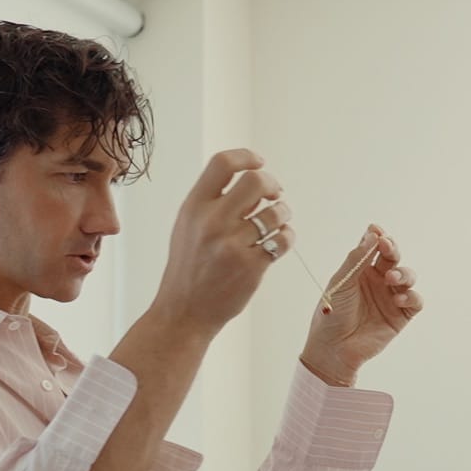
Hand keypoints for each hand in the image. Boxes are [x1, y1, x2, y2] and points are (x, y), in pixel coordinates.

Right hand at [151, 150, 294, 334]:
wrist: (183, 312)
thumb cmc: (188, 268)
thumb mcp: (187, 227)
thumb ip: (212, 202)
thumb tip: (251, 179)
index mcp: (194, 207)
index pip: (222, 164)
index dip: (246, 157)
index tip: (259, 162)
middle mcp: (212, 222)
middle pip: (256, 181)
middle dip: (272, 184)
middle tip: (274, 195)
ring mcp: (233, 246)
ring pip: (276, 211)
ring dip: (284, 212)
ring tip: (278, 221)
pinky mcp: (251, 267)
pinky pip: (283, 239)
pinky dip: (287, 236)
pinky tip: (279, 240)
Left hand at [299, 225, 422, 386]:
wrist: (333, 348)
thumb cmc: (331, 315)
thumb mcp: (341, 282)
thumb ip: (356, 258)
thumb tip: (372, 233)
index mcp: (361, 270)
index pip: (374, 247)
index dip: (378, 237)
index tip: (377, 231)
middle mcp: (378, 281)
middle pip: (393, 257)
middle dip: (392, 248)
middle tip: (387, 246)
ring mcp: (390, 297)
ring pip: (408, 276)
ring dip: (403, 273)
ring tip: (391, 278)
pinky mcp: (400, 316)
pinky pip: (415, 300)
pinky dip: (410, 296)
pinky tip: (397, 299)